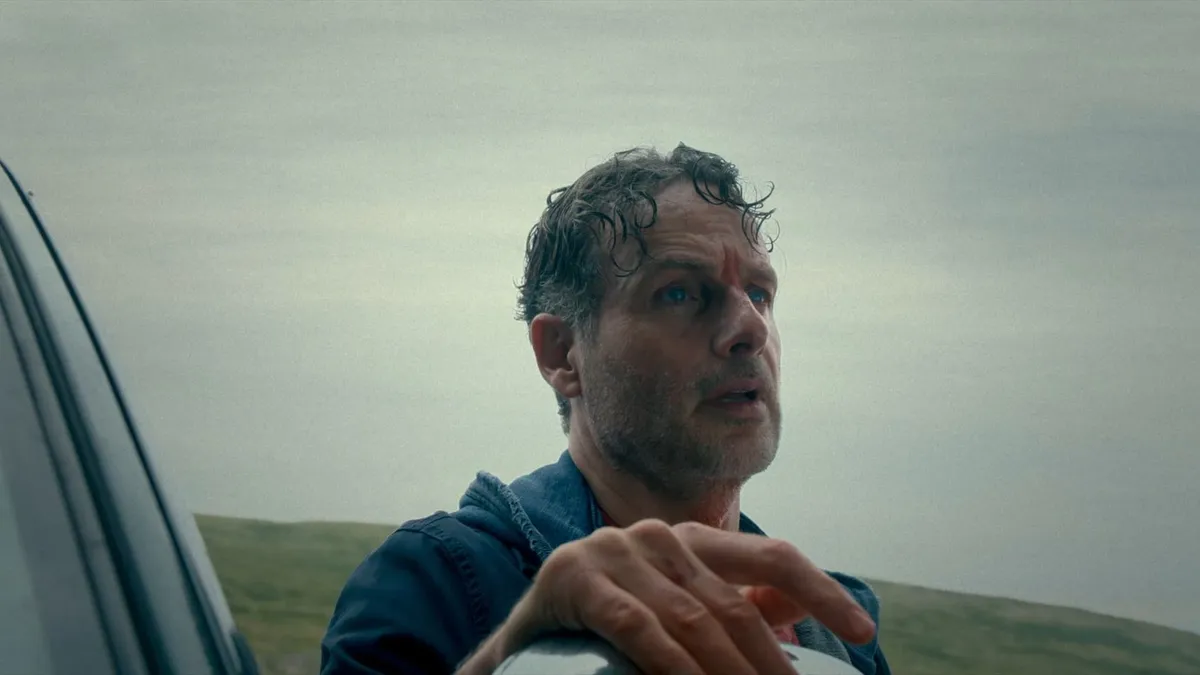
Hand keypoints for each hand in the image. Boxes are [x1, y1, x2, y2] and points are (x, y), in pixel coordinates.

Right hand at [457, 519, 875, 674]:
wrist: (525, 636)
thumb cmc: (610, 624)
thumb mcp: (678, 609)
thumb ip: (732, 603)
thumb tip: (798, 615)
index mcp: (690, 539)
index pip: (770, 558)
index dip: (822, 591)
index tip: (864, 632)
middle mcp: (656, 535)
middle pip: (735, 605)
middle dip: (772, 664)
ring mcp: (613, 551)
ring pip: (694, 621)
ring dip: (731, 674)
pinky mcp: (575, 577)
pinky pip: (640, 628)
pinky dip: (675, 667)